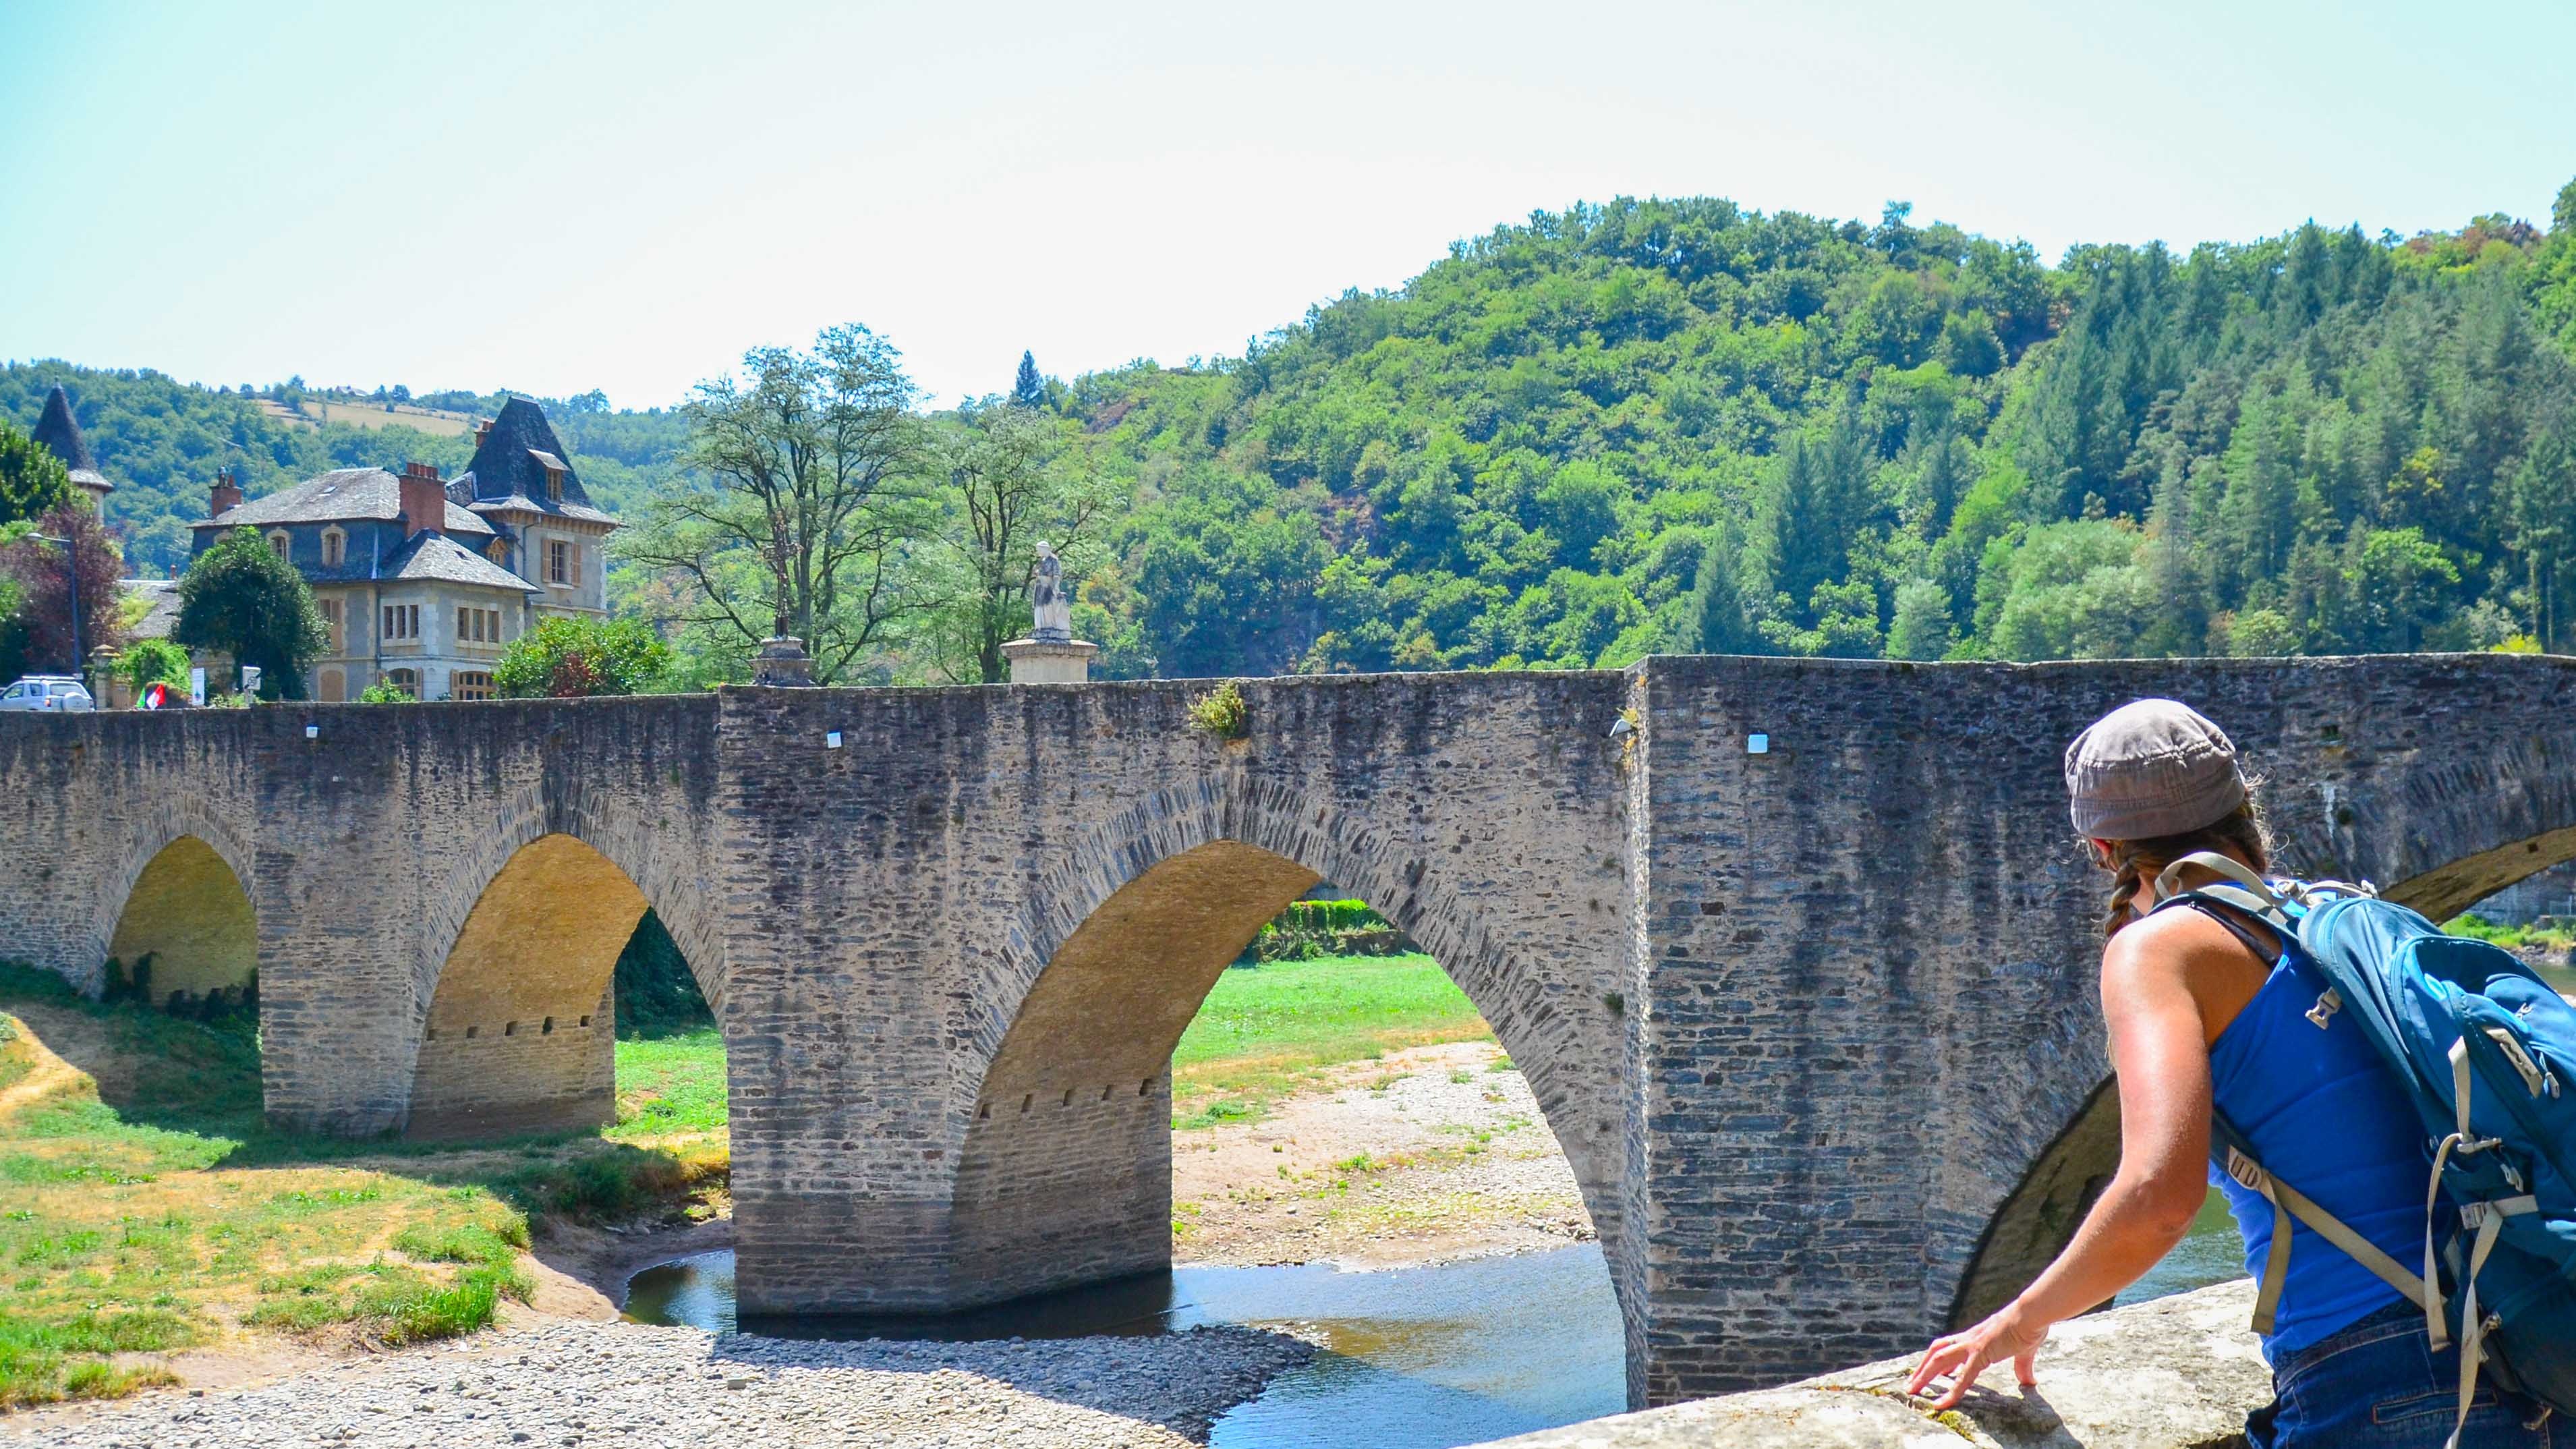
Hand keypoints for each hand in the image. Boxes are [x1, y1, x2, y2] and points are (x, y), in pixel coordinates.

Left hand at [1905, 1302, 2047, 1410]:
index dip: (1939, 1360)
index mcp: (1977, 1337)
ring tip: (1912, 1390)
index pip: (1950, 1347)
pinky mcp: (1981, 1353)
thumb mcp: (2024, 1351)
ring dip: (1924, 1375)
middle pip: (1937, 1352)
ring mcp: (1972, 1345)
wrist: (2032, 1314)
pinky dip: (1951, 1391)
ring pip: (1939, 1359)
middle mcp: (1969, 1339)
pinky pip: (1963, 1376)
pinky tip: (1942, 1403)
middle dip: (1922, 1368)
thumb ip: (2021, 1366)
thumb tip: (2028, 1381)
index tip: (1933, 1372)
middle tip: (1911, 1384)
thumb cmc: (2029, 1326)